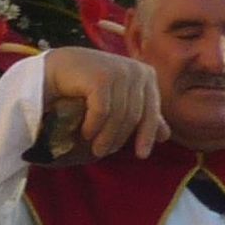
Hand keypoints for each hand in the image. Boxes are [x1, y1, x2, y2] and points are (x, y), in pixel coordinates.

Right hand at [42, 47, 168, 159]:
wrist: (58, 69)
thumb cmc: (90, 86)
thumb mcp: (120, 100)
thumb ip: (143, 114)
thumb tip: (166, 135)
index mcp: (146, 74)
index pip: (151, 112)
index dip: (147, 135)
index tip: (141, 156)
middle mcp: (136, 69)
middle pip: (134, 116)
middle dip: (119, 139)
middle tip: (102, 152)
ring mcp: (119, 70)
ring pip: (119, 116)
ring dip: (105, 137)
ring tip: (94, 148)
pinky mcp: (101, 76)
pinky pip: (103, 112)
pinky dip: (93, 126)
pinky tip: (85, 133)